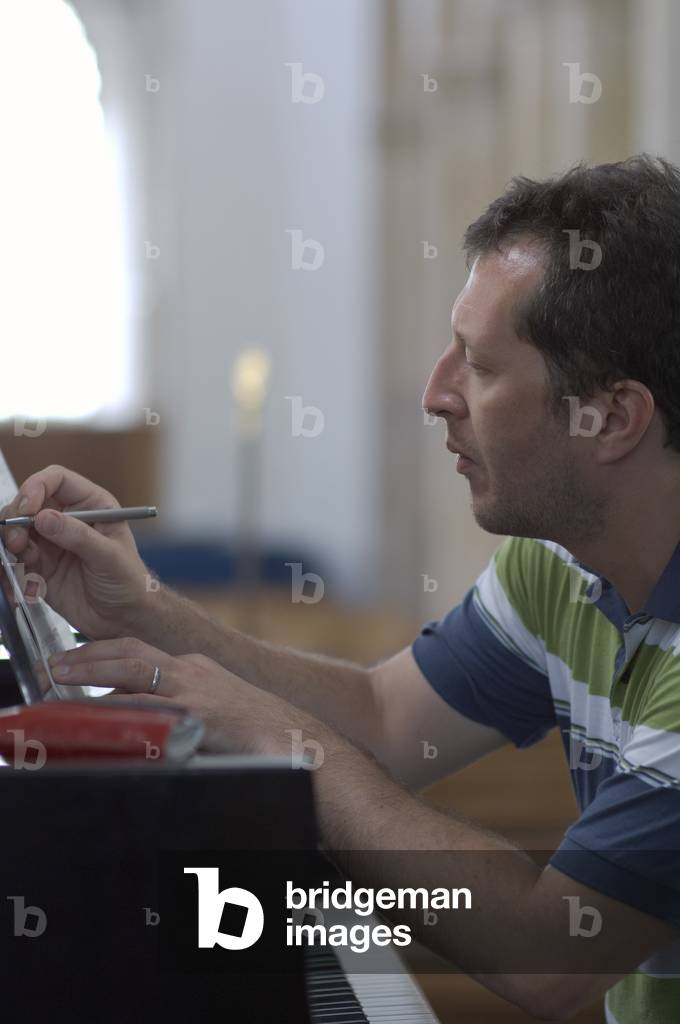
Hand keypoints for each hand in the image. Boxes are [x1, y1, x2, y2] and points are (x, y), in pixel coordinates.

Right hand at [0, 465, 151, 639]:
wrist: (124, 618)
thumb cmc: (129, 582)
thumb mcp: (109, 557)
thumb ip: (78, 536)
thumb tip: (43, 517)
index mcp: (91, 505)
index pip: (56, 480)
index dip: (36, 487)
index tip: (27, 509)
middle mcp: (67, 518)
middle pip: (28, 502)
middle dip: (16, 517)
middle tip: (18, 541)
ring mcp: (50, 542)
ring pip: (15, 529)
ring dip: (11, 542)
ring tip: (23, 558)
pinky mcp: (39, 565)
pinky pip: (14, 558)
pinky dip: (12, 568)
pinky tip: (29, 584)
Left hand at [47, 636, 291, 753]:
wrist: (294, 739)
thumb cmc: (255, 732)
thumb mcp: (212, 708)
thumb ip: (179, 707)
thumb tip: (142, 717)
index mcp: (194, 667)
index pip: (140, 651)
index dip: (104, 653)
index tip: (76, 660)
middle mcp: (192, 669)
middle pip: (130, 650)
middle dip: (89, 654)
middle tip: (58, 664)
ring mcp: (194, 688)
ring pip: (133, 669)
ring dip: (93, 671)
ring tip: (64, 677)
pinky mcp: (198, 711)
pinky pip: (149, 705)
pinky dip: (118, 706)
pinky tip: (98, 712)